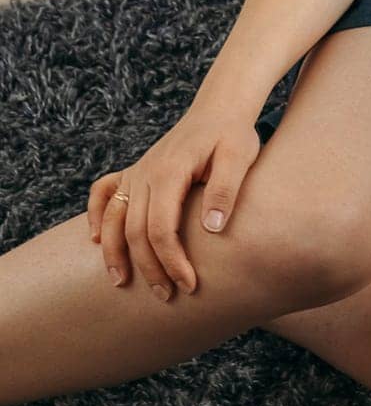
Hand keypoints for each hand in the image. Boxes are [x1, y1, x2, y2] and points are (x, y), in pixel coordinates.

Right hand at [87, 104, 261, 299]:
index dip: (172, 261)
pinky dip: (94, 214)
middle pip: (135, 230)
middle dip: (148, 267)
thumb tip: (213, 228)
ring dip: (114, 252)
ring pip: (113, 217)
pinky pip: (103, 192)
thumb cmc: (232, 134)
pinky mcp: (135, 171)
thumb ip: (226, 189)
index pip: (161, 228)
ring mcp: (137, 172)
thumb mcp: (240, 157)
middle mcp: (146, 172)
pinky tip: (95, 239)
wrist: (219, 109)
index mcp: (170, 171)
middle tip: (165, 296)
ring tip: (121, 282)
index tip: (189, 284)